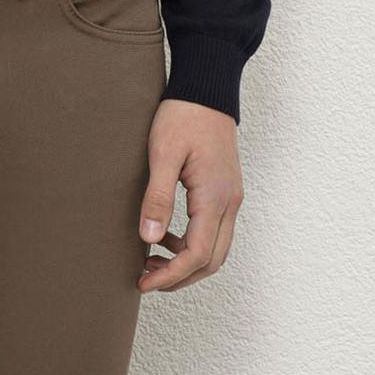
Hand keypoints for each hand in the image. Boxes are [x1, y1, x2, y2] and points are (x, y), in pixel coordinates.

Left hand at [136, 98, 243, 290]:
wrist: (207, 90)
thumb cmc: (184, 117)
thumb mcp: (163, 155)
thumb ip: (158, 198)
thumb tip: (150, 239)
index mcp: (214, 198)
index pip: (196, 256)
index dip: (169, 276)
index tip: (142, 283)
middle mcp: (229, 203)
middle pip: (211, 261)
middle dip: (179, 278)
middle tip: (145, 279)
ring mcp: (231, 198)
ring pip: (215, 250)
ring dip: (186, 264)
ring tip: (151, 261)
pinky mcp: (225, 192)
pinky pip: (214, 232)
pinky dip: (191, 245)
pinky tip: (165, 237)